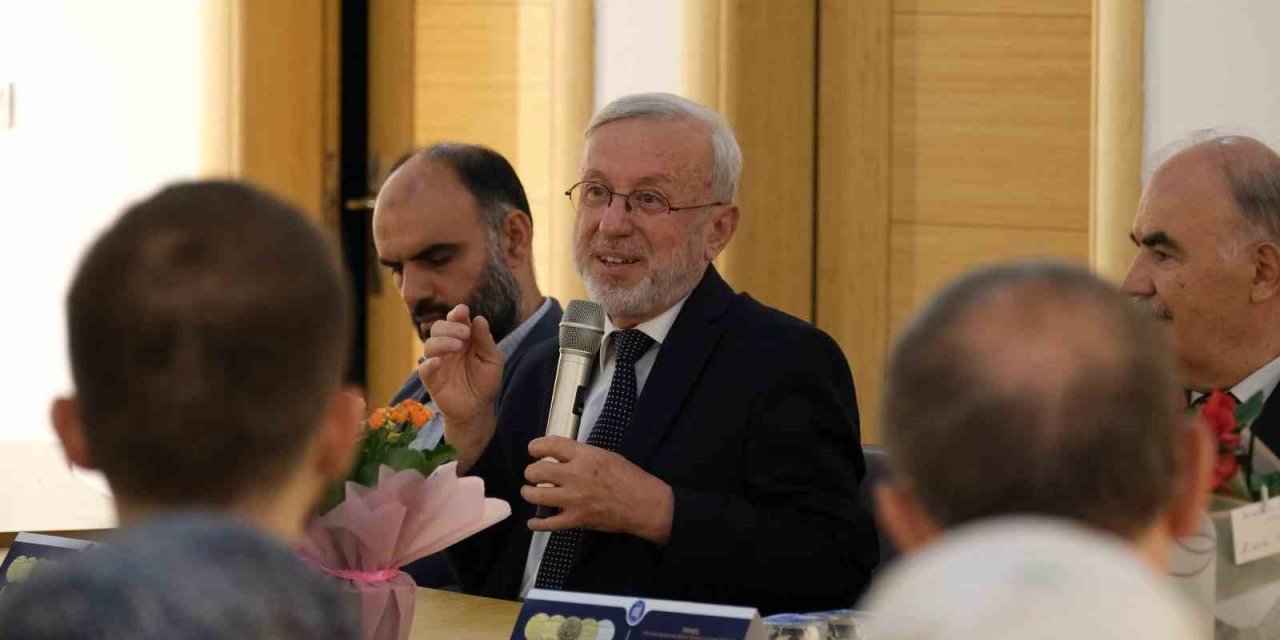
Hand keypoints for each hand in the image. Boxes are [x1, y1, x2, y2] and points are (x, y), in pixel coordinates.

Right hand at [419, 304, 503, 472]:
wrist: (478, 408)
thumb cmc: (486, 381)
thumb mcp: (492, 360)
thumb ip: (485, 341)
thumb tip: (479, 318)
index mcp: (463, 339)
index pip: (455, 321)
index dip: (456, 314)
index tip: (462, 312)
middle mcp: (448, 347)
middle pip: (438, 328)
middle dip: (450, 327)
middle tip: (464, 335)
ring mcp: (438, 362)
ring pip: (429, 344)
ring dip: (442, 341)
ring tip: (457, 346)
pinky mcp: (431, 379)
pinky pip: (424, 368)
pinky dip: (429, 363)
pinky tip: (439, 362)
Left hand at [521, 437, 674, 545]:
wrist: (645, 504)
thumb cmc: (629, 477)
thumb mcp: (606, 455)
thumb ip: (583, 454)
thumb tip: (562, 455)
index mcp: (584, 456)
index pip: (549, 445)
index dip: (535, 447)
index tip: (534, 450)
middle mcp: (574, 475)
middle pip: (536, 471)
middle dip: (531, 472)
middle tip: (534, 475)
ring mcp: (573, 499)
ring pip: (536, 496)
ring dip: (529, 493)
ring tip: (531, 493)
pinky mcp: (576, 520)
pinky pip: (548, 524)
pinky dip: (537, 524)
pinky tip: (533, 522)